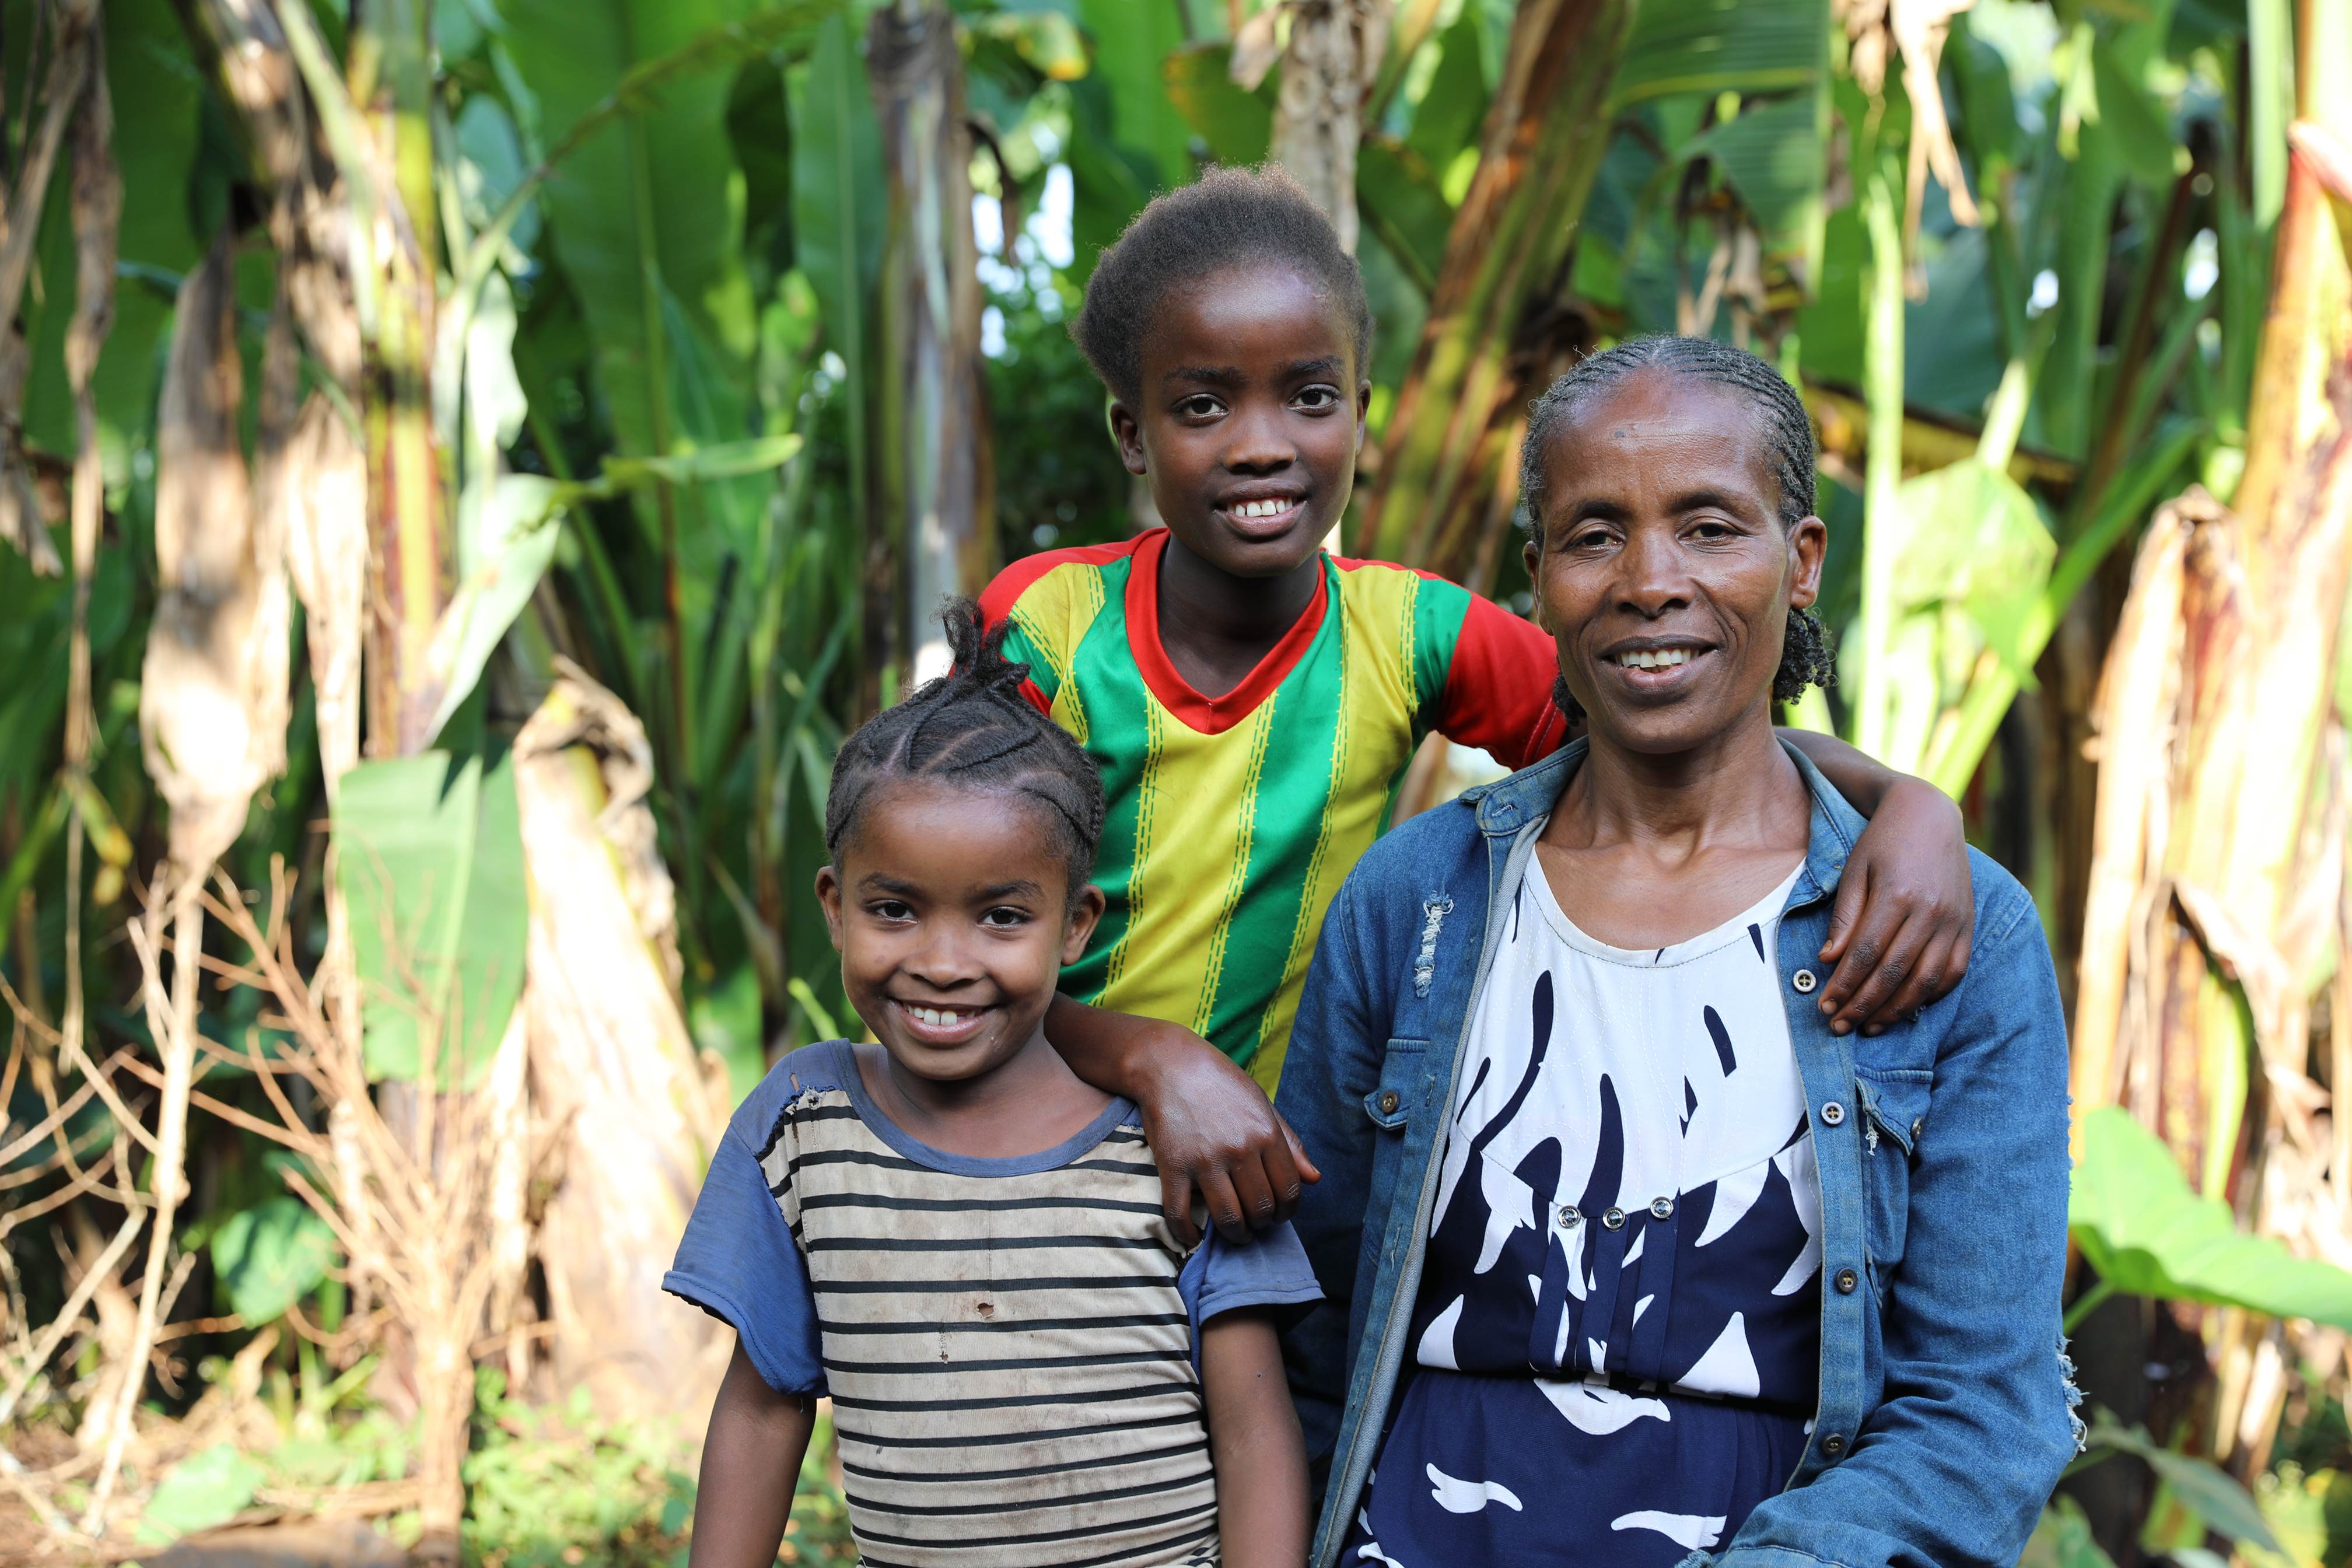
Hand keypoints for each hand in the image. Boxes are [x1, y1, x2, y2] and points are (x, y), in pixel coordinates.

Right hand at [1130, 1020, 1321, 1246]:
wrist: (1170, 1064)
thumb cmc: (1220, 1083)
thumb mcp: (1262, 1105)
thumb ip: (1290, 1144)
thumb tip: (1315, 1179)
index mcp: (1266, 1134)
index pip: (1289, 1190)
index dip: (1288, 1210)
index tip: (1279, 1214)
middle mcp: (1240, 1150)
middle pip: (1262, 1208)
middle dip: (1263, 1223)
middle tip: (1256, 1222)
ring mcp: (1205, 1160)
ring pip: (1229, 1218)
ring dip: (1236, 1234)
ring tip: (1236, 1233)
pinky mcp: (1173, 1166)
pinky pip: (1180, 1213)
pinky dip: (1187, 1234)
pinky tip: (1193, 1238)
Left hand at [1818, 777, 1974, 1035]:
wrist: (1929, 816)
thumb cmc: (1882, 843)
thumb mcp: (1854, 871)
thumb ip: (1844, 916)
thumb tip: (1828, 960)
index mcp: (1898, 894)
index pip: (1865, 954)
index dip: (1843, 986)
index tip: (1824, 1007)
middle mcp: (1931, 911)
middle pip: (1894, 973)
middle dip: (1863, 1006)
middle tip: (1839, 1027)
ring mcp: (1954, 921)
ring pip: (1925, 980)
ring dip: (1896, 1010)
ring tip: (1869, 1027)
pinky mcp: (1967, 926)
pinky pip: (1954, 972)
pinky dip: (1930, 995)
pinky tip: (1906, 1008)